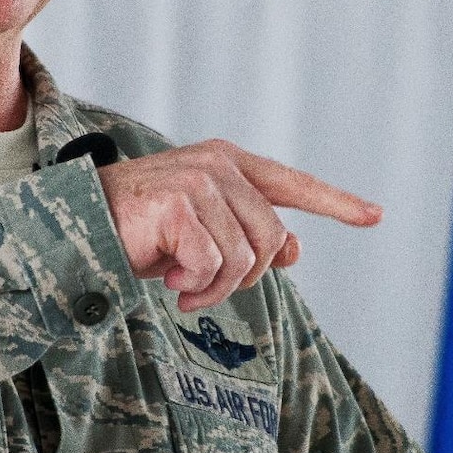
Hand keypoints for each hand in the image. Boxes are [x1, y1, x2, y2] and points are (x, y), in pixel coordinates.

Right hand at [96, 140, 380, 311]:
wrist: (77, 228)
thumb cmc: (138, 234)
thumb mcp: (203, 238)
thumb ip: (249, 237)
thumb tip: (294, 248)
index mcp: (230, 164)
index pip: (294, 185)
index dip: (337, 203)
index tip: (375, 215)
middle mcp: (219, 165)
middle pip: (271, 239)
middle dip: (243, 277)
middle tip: (200, 287)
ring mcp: (200, 180)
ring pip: (245, 257)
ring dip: (214, 287)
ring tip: (182, 284)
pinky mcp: (179, 203)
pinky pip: (213, 265)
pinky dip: (194, 285)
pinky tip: (166, 277)